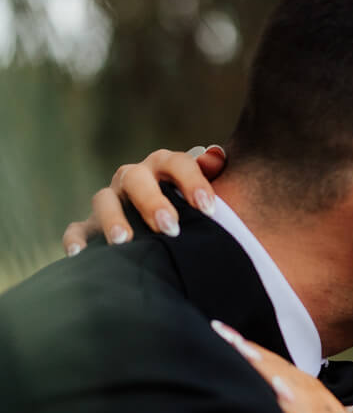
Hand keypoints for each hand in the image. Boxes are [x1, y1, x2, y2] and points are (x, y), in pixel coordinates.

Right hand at [62, 144, 227, 254]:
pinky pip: (77, 229)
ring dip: (113, 219)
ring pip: (104, 200)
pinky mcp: (90, 226)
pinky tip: (80, 255)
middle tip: (170, 227)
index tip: (208, 209)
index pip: (177, 163)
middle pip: (137, 179)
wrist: (163, 233)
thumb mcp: (202, 194)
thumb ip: (211, 173)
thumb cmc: (189, 211)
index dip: (192, 182)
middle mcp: (134, 178)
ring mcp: (110, 201)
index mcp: (163, 167)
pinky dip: (75, 240)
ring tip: (124, 242)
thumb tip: (216, 157)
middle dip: (152, 202)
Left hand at [210, 322, 352, 412]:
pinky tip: (273, 389)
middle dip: (264, 358)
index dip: (273, 366)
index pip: (307, 391)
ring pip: (308, 398)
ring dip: (270, 370)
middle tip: (223, 334)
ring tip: (237, 347)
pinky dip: (295, 407)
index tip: (238, 346)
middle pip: (304, 385)